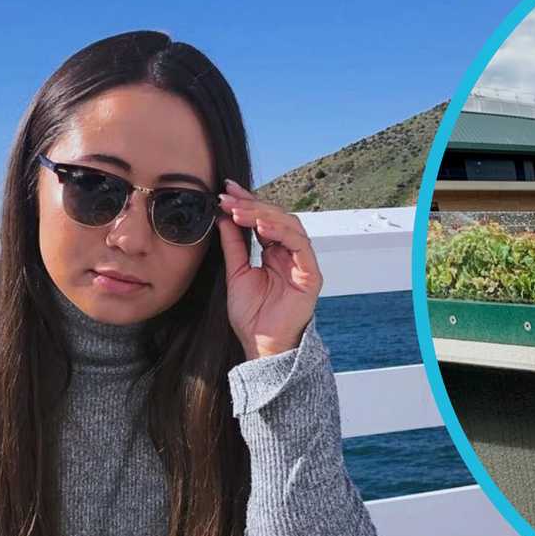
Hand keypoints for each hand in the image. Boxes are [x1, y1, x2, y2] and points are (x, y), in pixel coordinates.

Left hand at [216, 179, 322, 359]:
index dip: (247, 202)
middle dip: (252, 204)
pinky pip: (300, 246)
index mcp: (275, 253)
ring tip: (240, 210)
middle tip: (228, 198)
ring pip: (290, 226)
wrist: (261, 346)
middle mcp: (291, 254)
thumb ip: (233, 244)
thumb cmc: (252, 315)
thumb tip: (223, 216)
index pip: (263, 219)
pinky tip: (262, 226)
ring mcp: (302, 263)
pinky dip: (282, 232)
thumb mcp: (236, 272)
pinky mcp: (311, 275)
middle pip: (276, 218)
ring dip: (264, 214)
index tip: (226, 190)